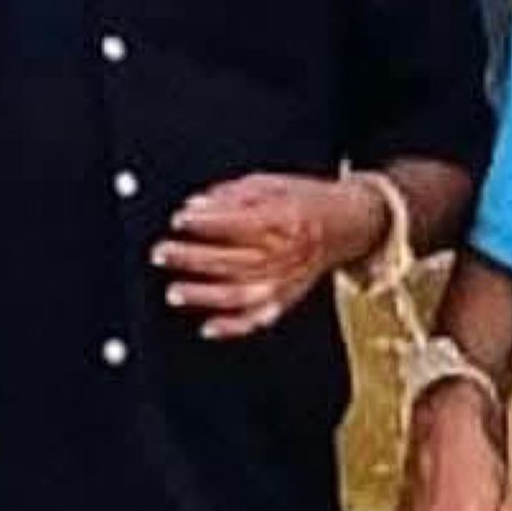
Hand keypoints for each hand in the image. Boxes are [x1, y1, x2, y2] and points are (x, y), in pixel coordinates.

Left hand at [150, 173, 387, 339]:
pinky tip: (208, 327)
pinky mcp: (288, 298)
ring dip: (204, 295)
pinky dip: (234, 327)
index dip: (207, 222)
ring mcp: (289, 280)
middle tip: (163, 252)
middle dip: (193, 258)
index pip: (240, 223)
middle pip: (234, 260)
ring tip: (174, 290)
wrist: (348, 223)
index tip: (181, 219)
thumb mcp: (272, 183)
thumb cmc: (307, 200)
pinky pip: (260, 319)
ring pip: (242, 294)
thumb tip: (195, 206)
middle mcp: (288, 253)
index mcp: (287, 218)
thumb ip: (233, 194)